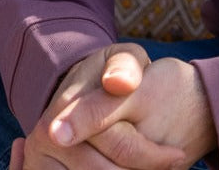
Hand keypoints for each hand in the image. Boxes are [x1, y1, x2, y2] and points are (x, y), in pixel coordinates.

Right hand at [9, 43, 187, 168]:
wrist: (81, 90)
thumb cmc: (111, 74)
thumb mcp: (123, 59)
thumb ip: (125, 68)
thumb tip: (118, 83)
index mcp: (63, 111)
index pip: (118, 145)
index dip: (150, 154)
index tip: (177, 155)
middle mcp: (44, 142)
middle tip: (171, 164)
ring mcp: (41, 164)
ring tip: (151, 167)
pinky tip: (130, 168)